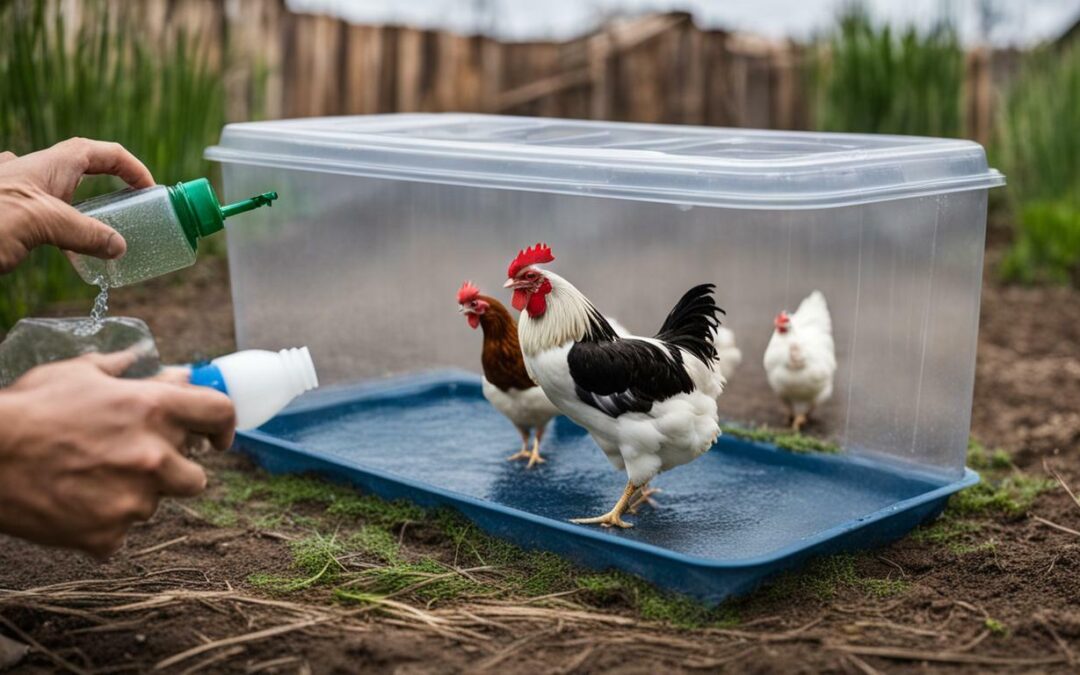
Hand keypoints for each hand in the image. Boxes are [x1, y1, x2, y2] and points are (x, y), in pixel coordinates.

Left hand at [0, 138, 153, 273]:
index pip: (103, 154)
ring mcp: (22, 194)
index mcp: (51, 165)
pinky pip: (47, 220)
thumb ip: (84, 234)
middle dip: (111, 190)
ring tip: (105, 239)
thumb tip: (119, 247)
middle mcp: (36, 175)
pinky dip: (66, 234)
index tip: (150, 191)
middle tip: (131, 214)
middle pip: (85, 173)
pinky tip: (71, 254)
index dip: (132, 168)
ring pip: (65, 199)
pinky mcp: (12, 217)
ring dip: (89, 216)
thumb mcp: (43, 223)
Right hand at [0, 351, 234, 557]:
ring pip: (155, 505)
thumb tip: (172, 372)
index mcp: (156, 409)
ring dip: (135, 496)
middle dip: (172, 471)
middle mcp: (155, 456)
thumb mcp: (80, 374)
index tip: (216, 439)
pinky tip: (71, 503)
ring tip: (90, 479)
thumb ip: (132, 374)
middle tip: (132, 463)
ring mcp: (134, 500)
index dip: (223, 427)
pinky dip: (100, 523)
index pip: (220, 414)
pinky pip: (119, 533)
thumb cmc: (29, 408)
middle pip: (196, 477)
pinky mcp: (108, 534)